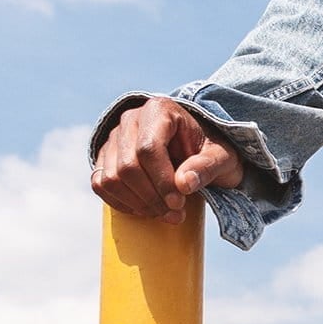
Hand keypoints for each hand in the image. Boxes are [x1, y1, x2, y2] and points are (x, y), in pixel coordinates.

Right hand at [90, 97, 243, 223]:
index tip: (179, 203)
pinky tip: (145, 210)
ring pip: (111, 178)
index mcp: (159, 109)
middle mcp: (130, 119)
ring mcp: (114, 138)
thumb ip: (207, 167)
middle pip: (128, 166)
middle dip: (151, 197)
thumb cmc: (211, 151)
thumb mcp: (222, 157)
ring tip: (164, 213)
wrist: (196, 149)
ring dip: (136, 203)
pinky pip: (100, 184)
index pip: (149, 148)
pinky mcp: (105, 157)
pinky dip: (120, 203)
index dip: (162, 181)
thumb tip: (184, 184)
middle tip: (175, 214)